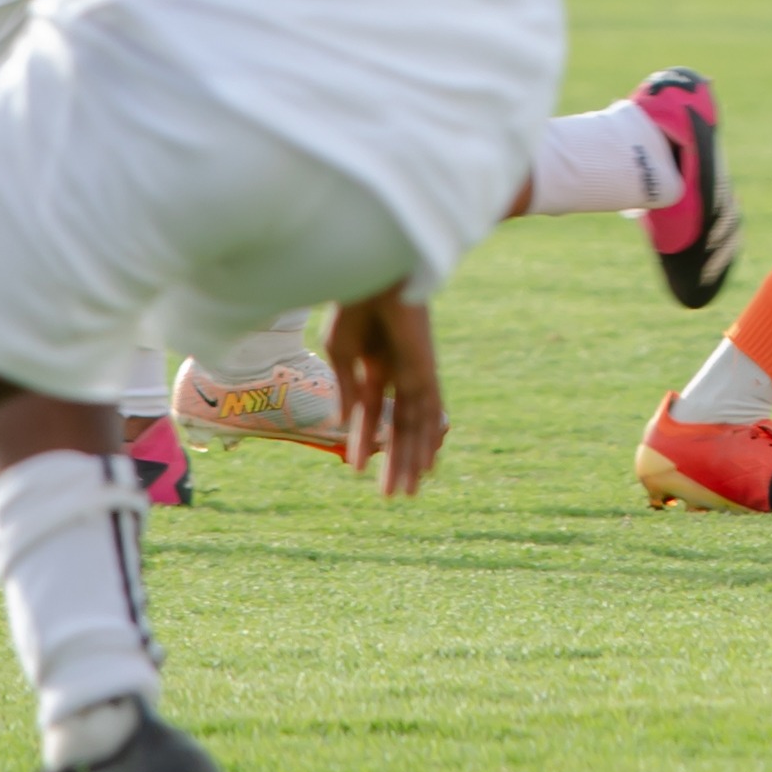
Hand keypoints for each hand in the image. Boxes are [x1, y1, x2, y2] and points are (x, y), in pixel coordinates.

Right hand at [325, 289, 447, 498]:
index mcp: (375, 365)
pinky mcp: (425, 371)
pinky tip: (424, 464)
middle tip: (394, 497)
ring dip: (411, 461)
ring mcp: (414, 373)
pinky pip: (430, 412)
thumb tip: (343, 422)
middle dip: (395, 462)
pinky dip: (427, 439)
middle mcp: (399, 373)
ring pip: (416, 427)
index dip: (362, 441)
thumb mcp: (341, 351)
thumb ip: (347, 387)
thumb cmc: (352, 303)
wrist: (372, 275)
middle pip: (399, 428)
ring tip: (407, 493)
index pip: (370, 413)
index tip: (354, 470)